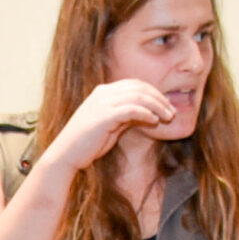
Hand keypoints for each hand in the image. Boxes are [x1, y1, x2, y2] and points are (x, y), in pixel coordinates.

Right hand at [41, 79, 177, 175]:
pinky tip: (154, 120)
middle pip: (140, 87)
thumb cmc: (87, 144)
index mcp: (103, 92)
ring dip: (157, 106)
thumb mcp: (111, 126)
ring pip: (139, 96)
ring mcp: (103, 103)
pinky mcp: (104, 116)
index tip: (166, 106)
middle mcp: (103, 93)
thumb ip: (126, 116)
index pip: (135, 84)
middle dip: (159, 98)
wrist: (66, 155)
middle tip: (172, 111)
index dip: (154, 93)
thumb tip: (148, 114)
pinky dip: (146, 113)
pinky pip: (132, 109)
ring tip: (168, 116)